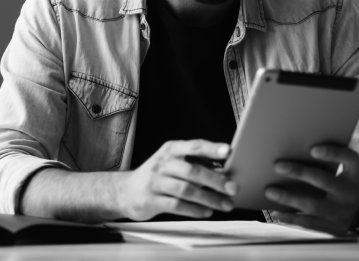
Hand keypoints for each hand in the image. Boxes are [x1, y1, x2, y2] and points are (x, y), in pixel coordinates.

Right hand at [116, 139, 238, 220]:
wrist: (125, 191)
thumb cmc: (158, 176)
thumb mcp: (172, 162)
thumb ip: (195, 163)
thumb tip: (224, 171)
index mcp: (171, 149)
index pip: (194, 146)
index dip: (212, 149)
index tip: (228, 152)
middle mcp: (162, 163)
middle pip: (192, 170)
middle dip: (216, 180)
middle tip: (233, 188)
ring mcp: (155, 182)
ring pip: (186, 190)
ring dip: (209, 198)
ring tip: (225, 204)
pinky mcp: (151, 200)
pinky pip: (177, 205)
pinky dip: (194, 210)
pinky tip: (207, 211)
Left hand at [265, 144, 358, 234]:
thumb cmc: (344, 184)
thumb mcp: (346, 172)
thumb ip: (329, 162)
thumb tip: (294, 152)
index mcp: (353, 174)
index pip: (349, 158)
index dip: (332, 153)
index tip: (312, 149)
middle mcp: (348, 192)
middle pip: (324, 180)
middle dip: (300, 173)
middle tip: (278, 166)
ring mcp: (339, 212)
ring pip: (313, 205)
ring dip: (289, 198)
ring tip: (270, 191)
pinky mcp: (330, 227)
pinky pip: (308, 223)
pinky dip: (290, 217)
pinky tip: (276, 211)